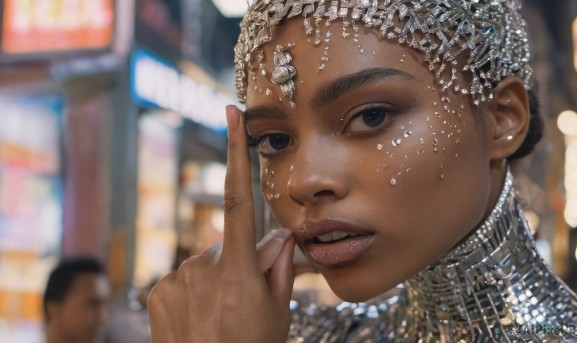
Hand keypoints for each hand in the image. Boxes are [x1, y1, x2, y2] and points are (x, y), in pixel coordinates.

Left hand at [148, 105, 296, 342]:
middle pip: (226, 246)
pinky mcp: (155, 292)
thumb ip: (279, 268)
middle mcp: (201, 266)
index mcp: (237, 270)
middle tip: (245, 299)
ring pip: (203, 263)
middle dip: (238, 262)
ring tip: (220, 315)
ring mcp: (174, 279)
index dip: (236, 152)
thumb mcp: (277, 314)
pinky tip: (198, 317)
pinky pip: (181, 278)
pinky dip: (192, 291)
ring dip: (214, 279)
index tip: (230, 115)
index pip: (239, 198)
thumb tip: (281, 236)